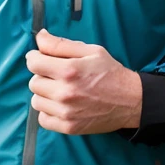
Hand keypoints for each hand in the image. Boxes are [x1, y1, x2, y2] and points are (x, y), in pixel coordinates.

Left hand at [25, 28, 142, 134]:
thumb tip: (39, 37)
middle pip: (34, 82)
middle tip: (57, 76)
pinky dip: (48, 112)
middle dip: (43, 76)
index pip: (33, 63)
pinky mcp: (68, 127)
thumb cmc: (111, 73)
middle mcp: (65, 92)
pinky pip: (43, 119)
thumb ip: (61, 44)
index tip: (41, 59)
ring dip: (45, 95)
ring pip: (36, 101)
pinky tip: (60, 106)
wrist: (131, 101)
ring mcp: (66, 112)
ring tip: (60, 91)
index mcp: (69, 70)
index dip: (36, 58)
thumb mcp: (91, 51)